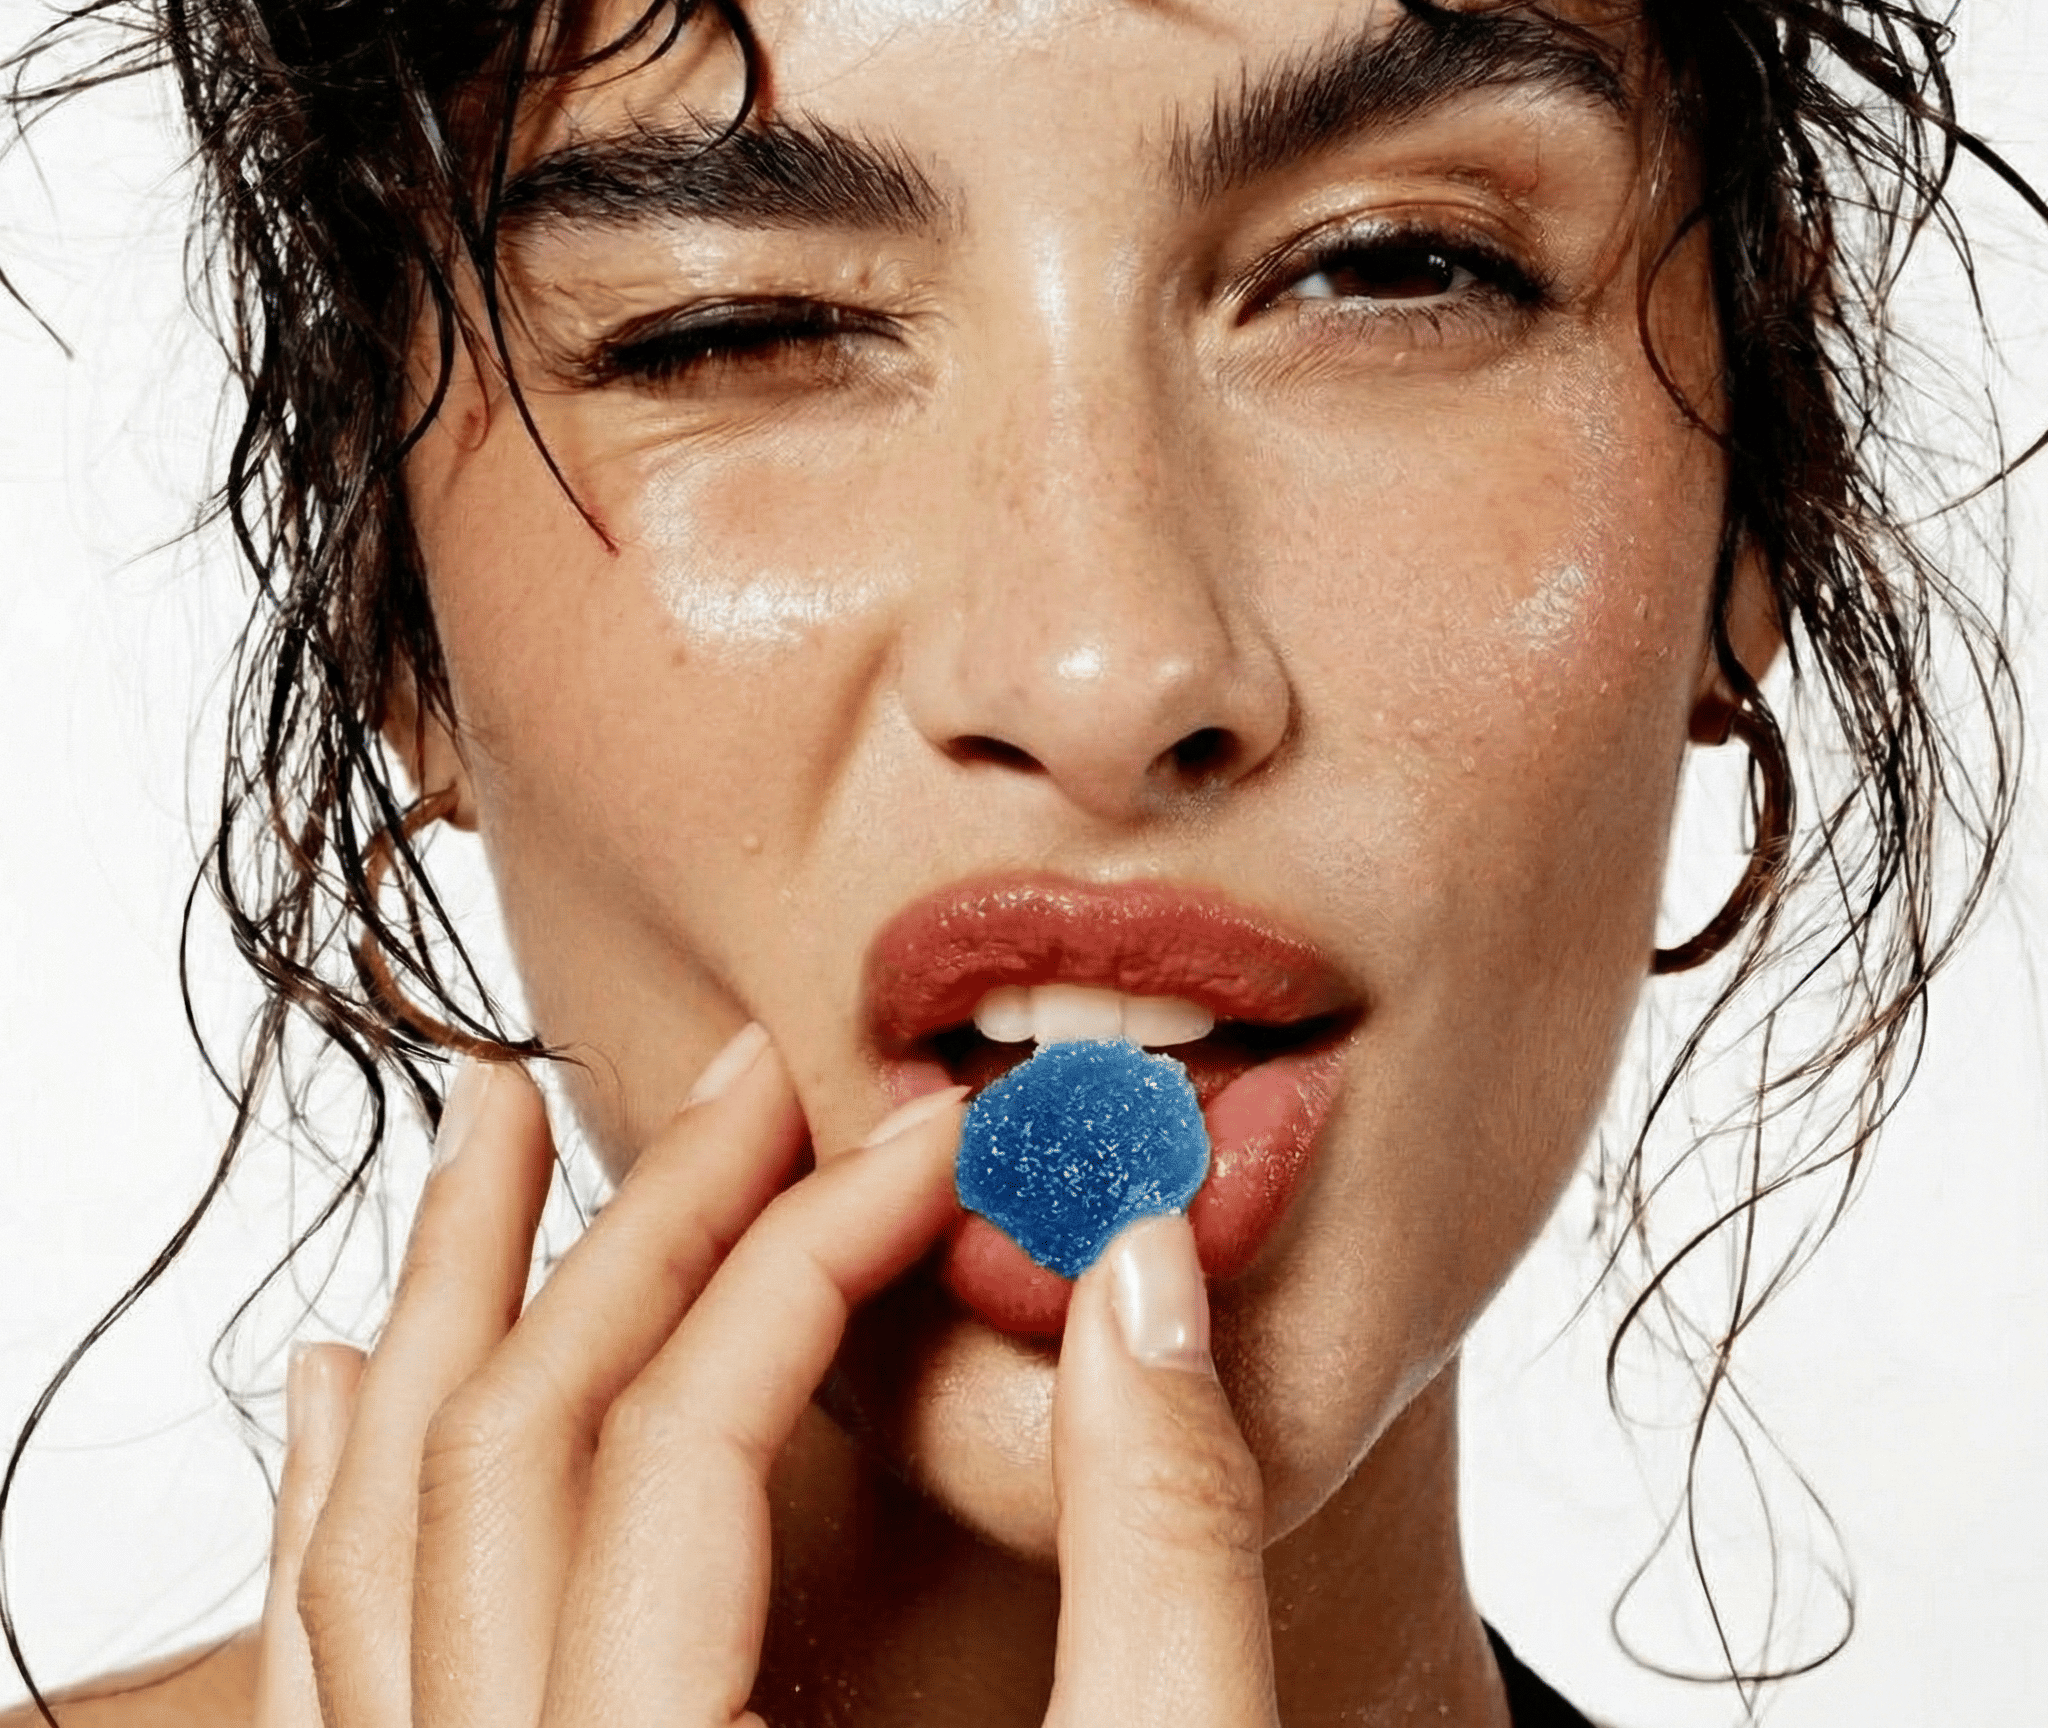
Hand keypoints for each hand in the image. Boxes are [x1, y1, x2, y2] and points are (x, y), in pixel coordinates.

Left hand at [252, 1031, 1279, 1727]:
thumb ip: (1168, 1543)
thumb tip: (1137, 1272)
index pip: (695, 1439)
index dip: (821, 1247)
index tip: (937, 1145)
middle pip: (511, 1450)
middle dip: (635, 1222)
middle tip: (741, 1074)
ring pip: (374, 1539)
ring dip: (441, 1303)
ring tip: (487, 1128)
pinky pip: (342, 1668)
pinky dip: (340, 1498)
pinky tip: (343, 1383)